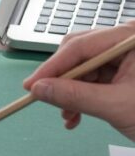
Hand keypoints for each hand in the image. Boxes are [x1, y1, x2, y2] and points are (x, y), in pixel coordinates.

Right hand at [22, 23, 134, 139]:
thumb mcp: (115, 106)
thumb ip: (74, 96)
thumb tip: (39, 90)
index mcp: (132, 39)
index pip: (81, 46)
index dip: (52, 68)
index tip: (30, 86)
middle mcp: (129, 41)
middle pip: (81, 53)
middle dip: (62, 79)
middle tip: (44, 100)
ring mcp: (128, 56)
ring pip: (85, 68)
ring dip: (71, 93)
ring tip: (68, 116)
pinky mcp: (127, 71)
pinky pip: (95, 79)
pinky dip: (83, 97)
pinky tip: (76, 116)